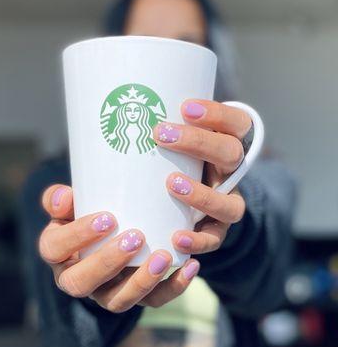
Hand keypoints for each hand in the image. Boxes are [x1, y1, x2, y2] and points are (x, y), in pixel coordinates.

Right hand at [38, 184, 199, 312]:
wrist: (106, 234)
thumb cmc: (87, 215)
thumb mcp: (71, 204)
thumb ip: (60, 198)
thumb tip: (64, 197)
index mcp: (58, 253)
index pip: (54, 249)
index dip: (77, 235)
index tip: (107, 217)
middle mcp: (77, 278)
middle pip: (81, 283)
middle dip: (108, 262)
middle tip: (135, 237)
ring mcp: (106, 292)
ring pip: (118, 301)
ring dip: (143, 281)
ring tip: (165, 257)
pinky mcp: (133, 296)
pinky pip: (152, 301)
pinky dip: (173, 287)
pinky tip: (190, 266)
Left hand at [153, 100, 251, 253]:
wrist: (188, 199)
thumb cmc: (172, 160)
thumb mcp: (172, 142)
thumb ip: (156, 130)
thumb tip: (109, 110)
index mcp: (225, 144)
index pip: (237, 122)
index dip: (217, 114)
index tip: (184, 107)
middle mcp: (231, 173)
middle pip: (231, 153)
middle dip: (198, 142)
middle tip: (162, 134)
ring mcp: (227, 203)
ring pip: (231, 202)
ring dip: (202, 194)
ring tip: (172, 184)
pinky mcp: (216, 230)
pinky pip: (214, 238)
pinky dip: (198, 240)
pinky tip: (176, 237)